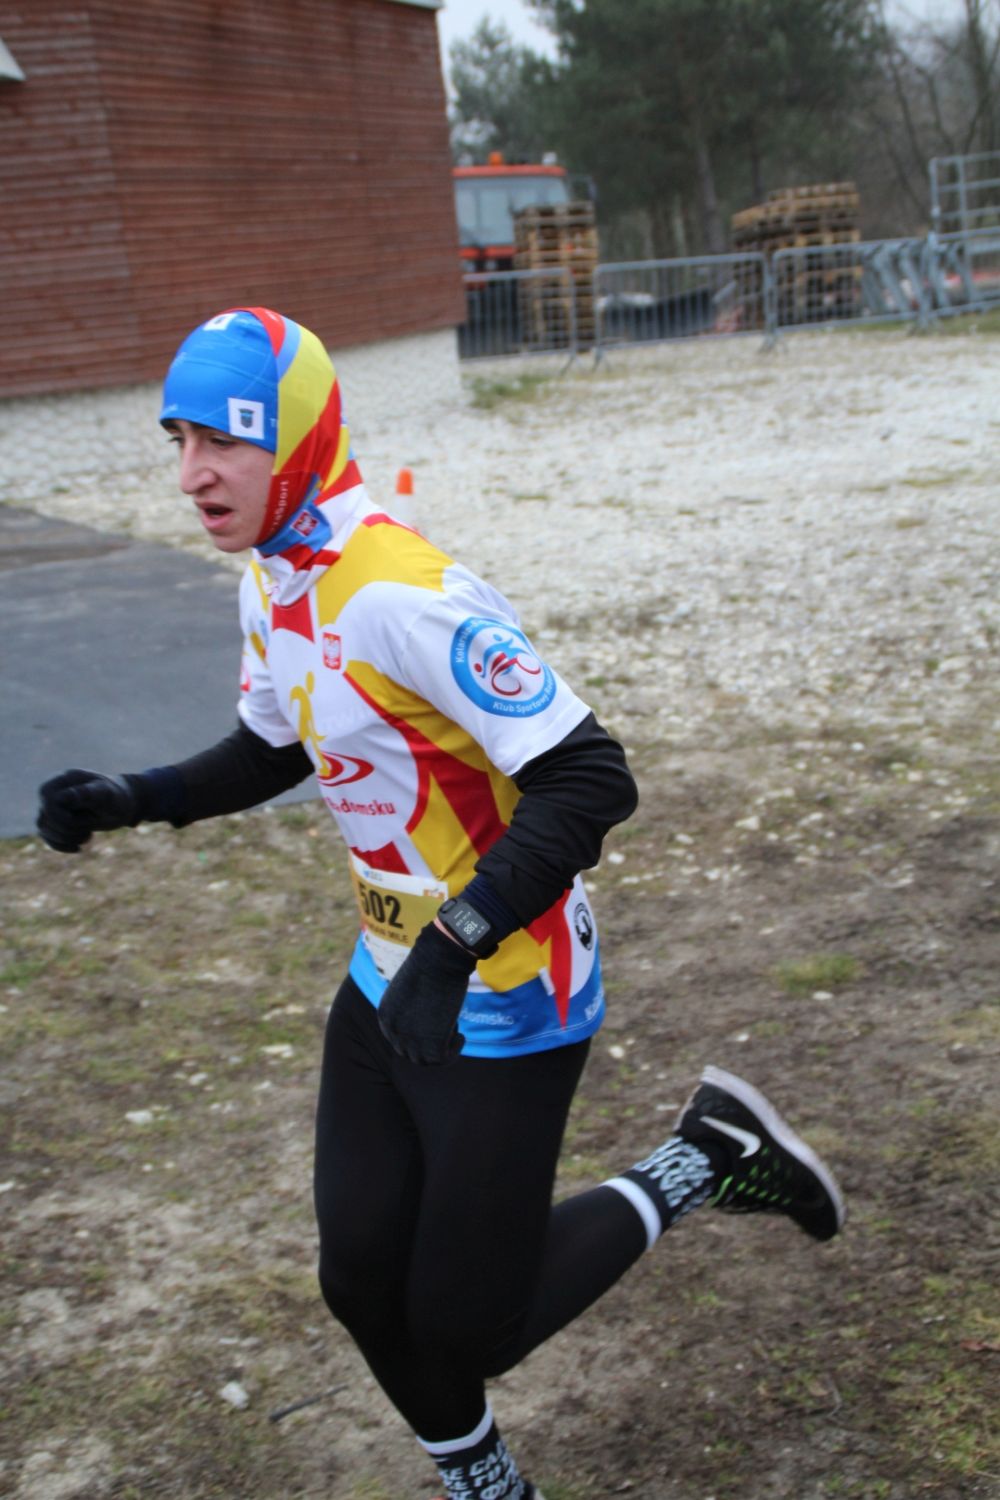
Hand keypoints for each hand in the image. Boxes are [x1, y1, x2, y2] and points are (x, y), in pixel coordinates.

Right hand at [36, 769, 140, 852]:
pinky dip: (60, 846)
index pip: (49, 803)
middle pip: (45, 818)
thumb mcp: (106, 795)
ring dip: (66, 839)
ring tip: (88, 835)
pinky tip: (78, 848)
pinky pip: (45, 836)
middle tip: (91, 828)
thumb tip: (67, 796)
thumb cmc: (116, 796)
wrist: (122, 804)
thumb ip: (88, 793)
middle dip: (69, 830)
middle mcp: (53, 792)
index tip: (88, 819)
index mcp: (64, 780)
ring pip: (43, 828)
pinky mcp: (53, 820)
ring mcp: (50, 806)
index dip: (63, 818)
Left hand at [377, 921, 477, 1064]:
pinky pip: (442, 1060)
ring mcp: (410, 1039)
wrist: (440, 958)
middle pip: (409, 1053)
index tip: (434, 1028)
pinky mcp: (431, 1044)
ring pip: (425, 1060)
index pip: (397, 1039)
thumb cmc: (430, 964)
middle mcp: (392, 1030)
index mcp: (384, 1015)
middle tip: (446, 1031)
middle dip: (428, 1046)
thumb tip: (426, 1018)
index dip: (416, 1038)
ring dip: (441, 1050)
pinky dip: (454, 1052)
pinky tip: (461, 1037)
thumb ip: (411, 1007)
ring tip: (455, 1033)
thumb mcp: (411, 988)